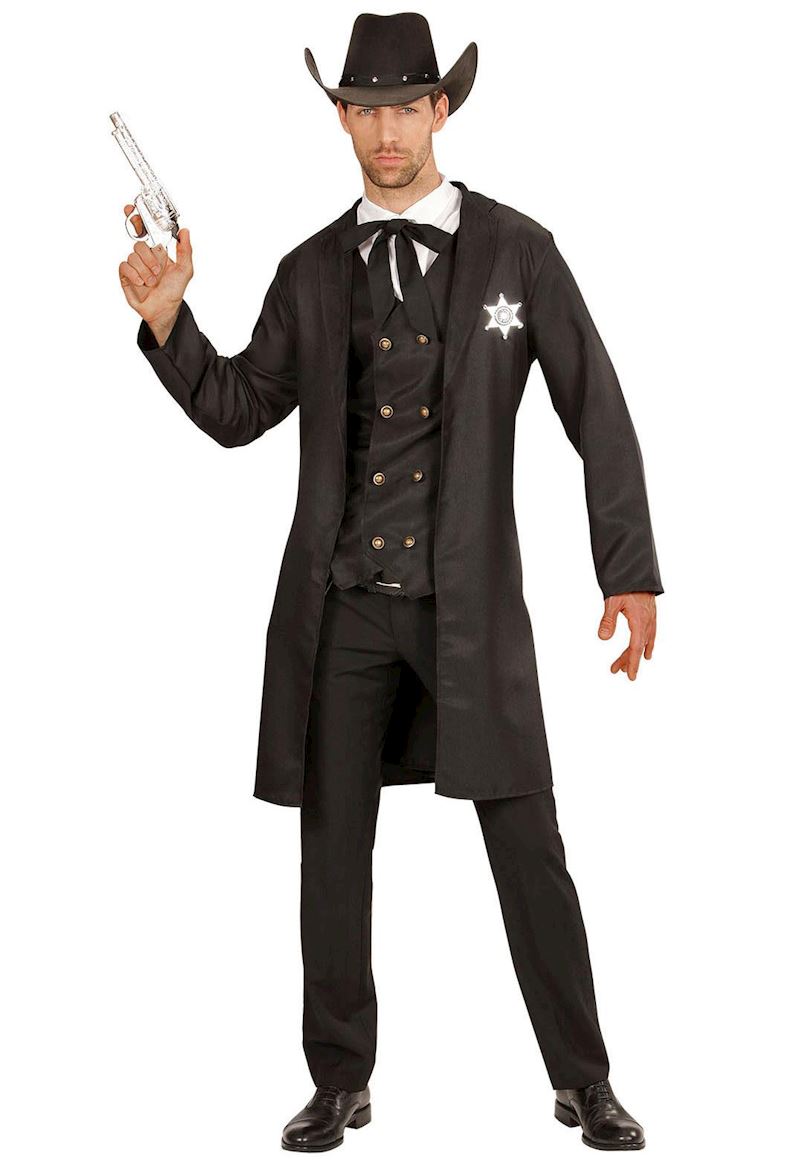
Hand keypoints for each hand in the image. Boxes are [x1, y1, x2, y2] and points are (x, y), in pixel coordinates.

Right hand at [118, 204, 192, 325]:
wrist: (163, 310)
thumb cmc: (174, 291)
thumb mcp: (185, 269)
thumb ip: (185, 249)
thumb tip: (185, 231)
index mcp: (158, 252)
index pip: (146, 231)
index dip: (137, 218)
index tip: (131, 209)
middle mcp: (145, 257)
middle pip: (139, 243)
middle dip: (148, 257)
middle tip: (157, 270)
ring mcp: (135, 266)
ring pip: (133, 255)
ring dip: (145, 270)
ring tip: (152, 282)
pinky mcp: (126, 275)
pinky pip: (125, 266)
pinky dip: (134, 274)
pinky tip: (142, 283)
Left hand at [597, 592, 656, 679]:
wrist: (638, 570)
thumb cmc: (625, 584)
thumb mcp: (612, 601)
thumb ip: (608, 620)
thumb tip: (602, 638)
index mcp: (640, 621)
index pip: (635, 647)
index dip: (632, 663)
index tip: (629, 676)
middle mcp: (648, 622)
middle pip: (638, 647)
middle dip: (628, 660)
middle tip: (616, 670)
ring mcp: (651, 618)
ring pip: (644, 641)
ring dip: (635, 654)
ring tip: (627, 665)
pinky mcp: (651, 615)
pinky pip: (651, 634)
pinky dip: (647, 644)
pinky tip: (646, 651)